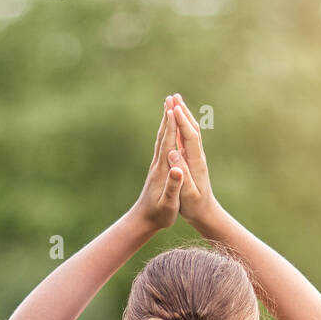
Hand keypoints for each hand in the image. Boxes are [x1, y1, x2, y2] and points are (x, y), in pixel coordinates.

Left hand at [130, 96, 184, 230]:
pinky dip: (165, 135)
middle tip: (170, 98)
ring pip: (161, 139)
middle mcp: (158, 164)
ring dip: (165, 123)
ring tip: (168, 108)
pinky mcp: (157, 170)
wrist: (142, 221)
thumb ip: (172, 187)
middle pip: (162, 136)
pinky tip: (167, 132)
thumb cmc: (158, 215)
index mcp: (162, 170)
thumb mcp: (168, 204)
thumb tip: (177, 169)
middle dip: (167, 117)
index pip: (168, 143)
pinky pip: (162, 147)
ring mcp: (156, 167)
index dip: (171, 125)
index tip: (175, 107)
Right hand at [166, 93, 221, 228]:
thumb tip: (173, 154)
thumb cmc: (195, 207)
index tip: (173, 107)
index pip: (189, 137)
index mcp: (196, 163)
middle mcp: (198, 157)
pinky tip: (176, 122)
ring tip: (175, 102)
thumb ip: (181, 174)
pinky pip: (187, 139)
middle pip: (192, 129)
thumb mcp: (187, 193)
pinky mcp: (192, 160)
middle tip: (173, 96)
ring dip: (183, 116)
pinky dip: (181, 126)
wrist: (205, 214)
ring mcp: (196, 157)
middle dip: (183, 112)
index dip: (181, 122)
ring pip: (190, 132)